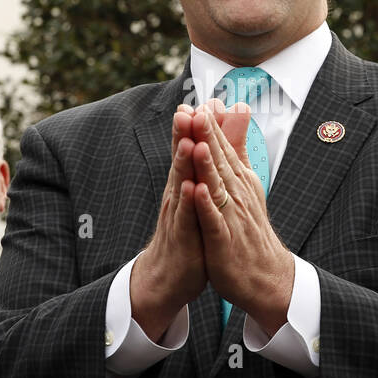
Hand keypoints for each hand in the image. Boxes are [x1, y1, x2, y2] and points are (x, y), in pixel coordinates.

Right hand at [130, 105, 207, 341]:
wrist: (168, 276)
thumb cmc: (187, 234)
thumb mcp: (198, 197)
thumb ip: (204, 169)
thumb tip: (209, 144)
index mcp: (185, 183)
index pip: (189, 151)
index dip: (194, 127)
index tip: (202, 101)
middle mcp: (178, 194)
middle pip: (180, 160)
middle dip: (184, 135)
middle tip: (187, 109)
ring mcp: (178, 215)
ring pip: (180, 185)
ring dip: (183, 163)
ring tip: (187, 141)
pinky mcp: (181, 237)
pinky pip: (185, 218)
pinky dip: (189, 202)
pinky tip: (191, 189)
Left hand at [189, 100, 294, 334]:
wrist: (265, 275)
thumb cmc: (249, 229)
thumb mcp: (245, 182)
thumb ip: (237, 147)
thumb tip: (237, 111)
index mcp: (239, 180)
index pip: (223, 148)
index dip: (211, 126)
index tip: (201, 101)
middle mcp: (238, 194)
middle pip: (221, 161)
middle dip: (208, 137)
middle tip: (198, 110)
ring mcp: (232, 217)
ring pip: (218, 187)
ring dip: (208, 166)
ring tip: (198, 143)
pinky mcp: (224, 240)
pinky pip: (215, 221)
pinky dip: (208, 206)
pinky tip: (200, 191)